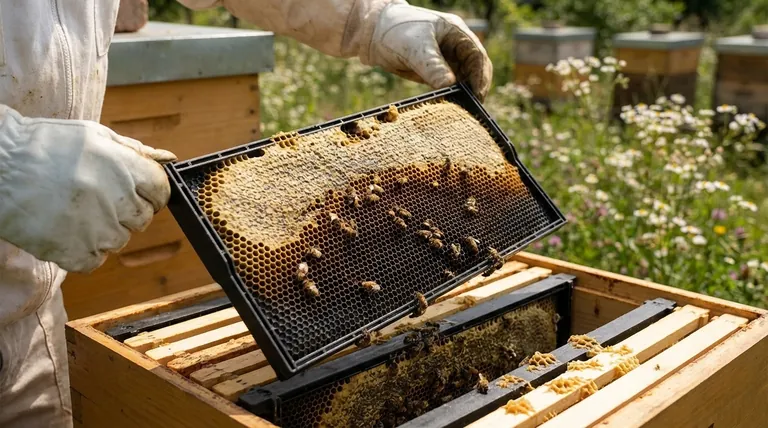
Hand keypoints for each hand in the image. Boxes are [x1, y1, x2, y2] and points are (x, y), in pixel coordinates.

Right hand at [0, 106, 175, 272]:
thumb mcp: (94, 135)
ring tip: (74, 212)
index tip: (137, 193)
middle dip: (126, 212)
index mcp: (124, 168)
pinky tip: (65, 230)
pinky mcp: (75, 252)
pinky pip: (95, 261)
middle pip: (142, 219)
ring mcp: (97, 229)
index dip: (151, 193)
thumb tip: (168, 159)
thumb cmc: (45, 146)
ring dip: (104, 231)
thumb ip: (134, 151)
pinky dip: (83, 251)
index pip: (161, 191)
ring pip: (120, 240)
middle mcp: (116, 198)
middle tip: (97, 200)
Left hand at [367, 3, 492, 100]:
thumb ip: (432, 66)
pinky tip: (447, 109)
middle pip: (475, 71)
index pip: (478, 56)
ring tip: (461, 112)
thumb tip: (450, 85)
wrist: (374, 36)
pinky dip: (450, 98)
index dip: (480, 77)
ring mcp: (447, 61)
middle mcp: (456, 47)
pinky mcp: (436, 73)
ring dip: (464, 96)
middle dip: (475, 89)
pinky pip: (449, 88)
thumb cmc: (396, 32)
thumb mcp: (415, 48)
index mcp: (457, 33)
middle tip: (471, 109)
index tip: (477, 95)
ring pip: (463, 81)